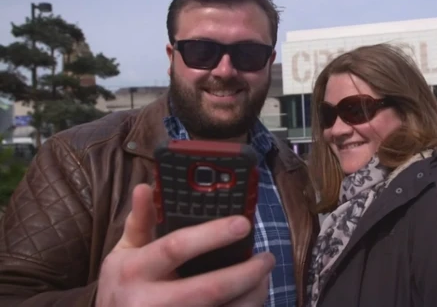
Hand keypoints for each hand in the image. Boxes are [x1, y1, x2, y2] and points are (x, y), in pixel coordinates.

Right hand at [95, 184, 273, 306]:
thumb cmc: (122, 288)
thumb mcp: (124, 254)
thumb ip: (139, 222)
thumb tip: (145, 187)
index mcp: (134, 270)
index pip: (177, 247)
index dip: (212, 235)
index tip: (243, 223)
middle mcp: (149, 302)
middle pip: (210, 289)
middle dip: (246, 273)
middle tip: (267, 258)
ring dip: (252, 294)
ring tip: (263, 278)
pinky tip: (251, 296)